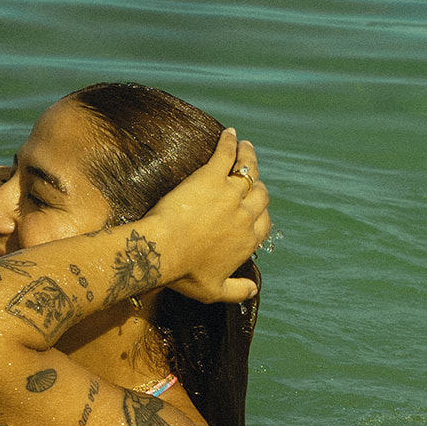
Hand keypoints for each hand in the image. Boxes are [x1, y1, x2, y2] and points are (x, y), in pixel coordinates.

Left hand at [145, 130, 269, 303]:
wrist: (163, 250)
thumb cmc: (184, 273)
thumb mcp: (214, 291)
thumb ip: (238, 291)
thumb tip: (254, 292)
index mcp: (247, 240)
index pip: (264, 223)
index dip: (260, 215)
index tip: (255, 210)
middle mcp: (245, 215)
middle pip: (260, 195)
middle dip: (257, 186)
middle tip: (251, 177)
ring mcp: (230, 194)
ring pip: (248, 170)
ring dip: (249, 157)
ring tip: (246, 147)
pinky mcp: (211, 177)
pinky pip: (226, 155)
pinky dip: (230, 143)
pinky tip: (230, 134)